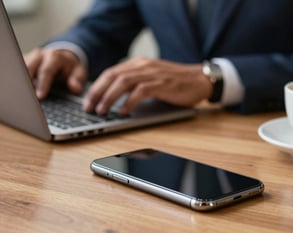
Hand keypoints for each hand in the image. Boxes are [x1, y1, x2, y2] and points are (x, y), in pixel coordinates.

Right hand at [23, 48, 87, 98]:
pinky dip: (19, 82)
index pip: (46, 70)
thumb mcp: (79, 73)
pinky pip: (18, 72)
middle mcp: (40, 55)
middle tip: (28, 98)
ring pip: (21, 69)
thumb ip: (78, 80)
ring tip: (24, 96)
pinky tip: (22, 92)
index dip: (43, 84)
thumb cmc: (71, 69)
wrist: (64, 60)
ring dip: (22, 82)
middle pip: (29, 68)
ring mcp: (30, 58)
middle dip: (27, 83)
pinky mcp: (24, 63)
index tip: (40, 97)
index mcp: (55, 56)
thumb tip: (75, 88)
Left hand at [83, 57, 212, 114]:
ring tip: (101, 110)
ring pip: (123, 82)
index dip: (96, 87)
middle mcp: (142, 66)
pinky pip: (140, 91)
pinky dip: (129, 102)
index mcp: (138, 64)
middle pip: (113, 76)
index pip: (111, 73)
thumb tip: (115, 98)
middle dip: (97, 92)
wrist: (200, 80)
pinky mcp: (162, 84)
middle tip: (89, 107)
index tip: (87, 101)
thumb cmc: (176, 83)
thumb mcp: (151, 79)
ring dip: (109, 97)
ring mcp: (152, 74)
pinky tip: (123, 112)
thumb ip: (135, 84)